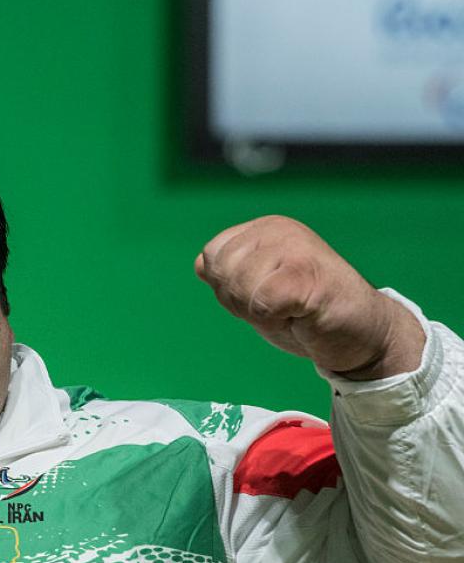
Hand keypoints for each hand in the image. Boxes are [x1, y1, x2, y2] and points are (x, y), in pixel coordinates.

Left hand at [195, 216, 424, 379]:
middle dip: (240, 301)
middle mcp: (279, 229)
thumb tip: (201, 263)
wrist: (362, 333)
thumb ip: (231, 274)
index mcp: (264, 228)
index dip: (228, 287)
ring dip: (259, 311)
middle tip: (279, 306)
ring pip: (239, 287)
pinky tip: (300, 314)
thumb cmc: (307, 313)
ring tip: (291, 309)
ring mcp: (295, 248)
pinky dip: (275, 318)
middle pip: (221, 272)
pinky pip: (261, 303)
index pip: (211, 256)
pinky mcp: (307, 274)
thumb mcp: (259, 287)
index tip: (264, 296)